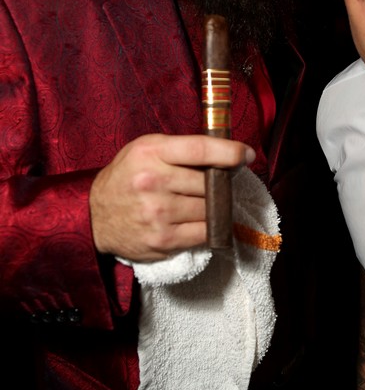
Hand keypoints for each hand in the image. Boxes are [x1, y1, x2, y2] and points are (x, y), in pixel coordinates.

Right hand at [89, 132, 254, 260]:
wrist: (94, 216)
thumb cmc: (126, 178)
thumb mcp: (146, 150)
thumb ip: (181, 149)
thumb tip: (228, 155)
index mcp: (151, 152)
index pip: (201, 149)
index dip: (230, 152)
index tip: (246, 155)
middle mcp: (153, 181)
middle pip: (209, 183)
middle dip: (220, 185)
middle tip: (217, 186)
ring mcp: (157, 213)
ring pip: (210, 210)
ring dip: (215, 208)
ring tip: (204, 204)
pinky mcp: (162, 240)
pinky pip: (204, 233)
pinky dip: (209, 228)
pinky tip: (200, 221)